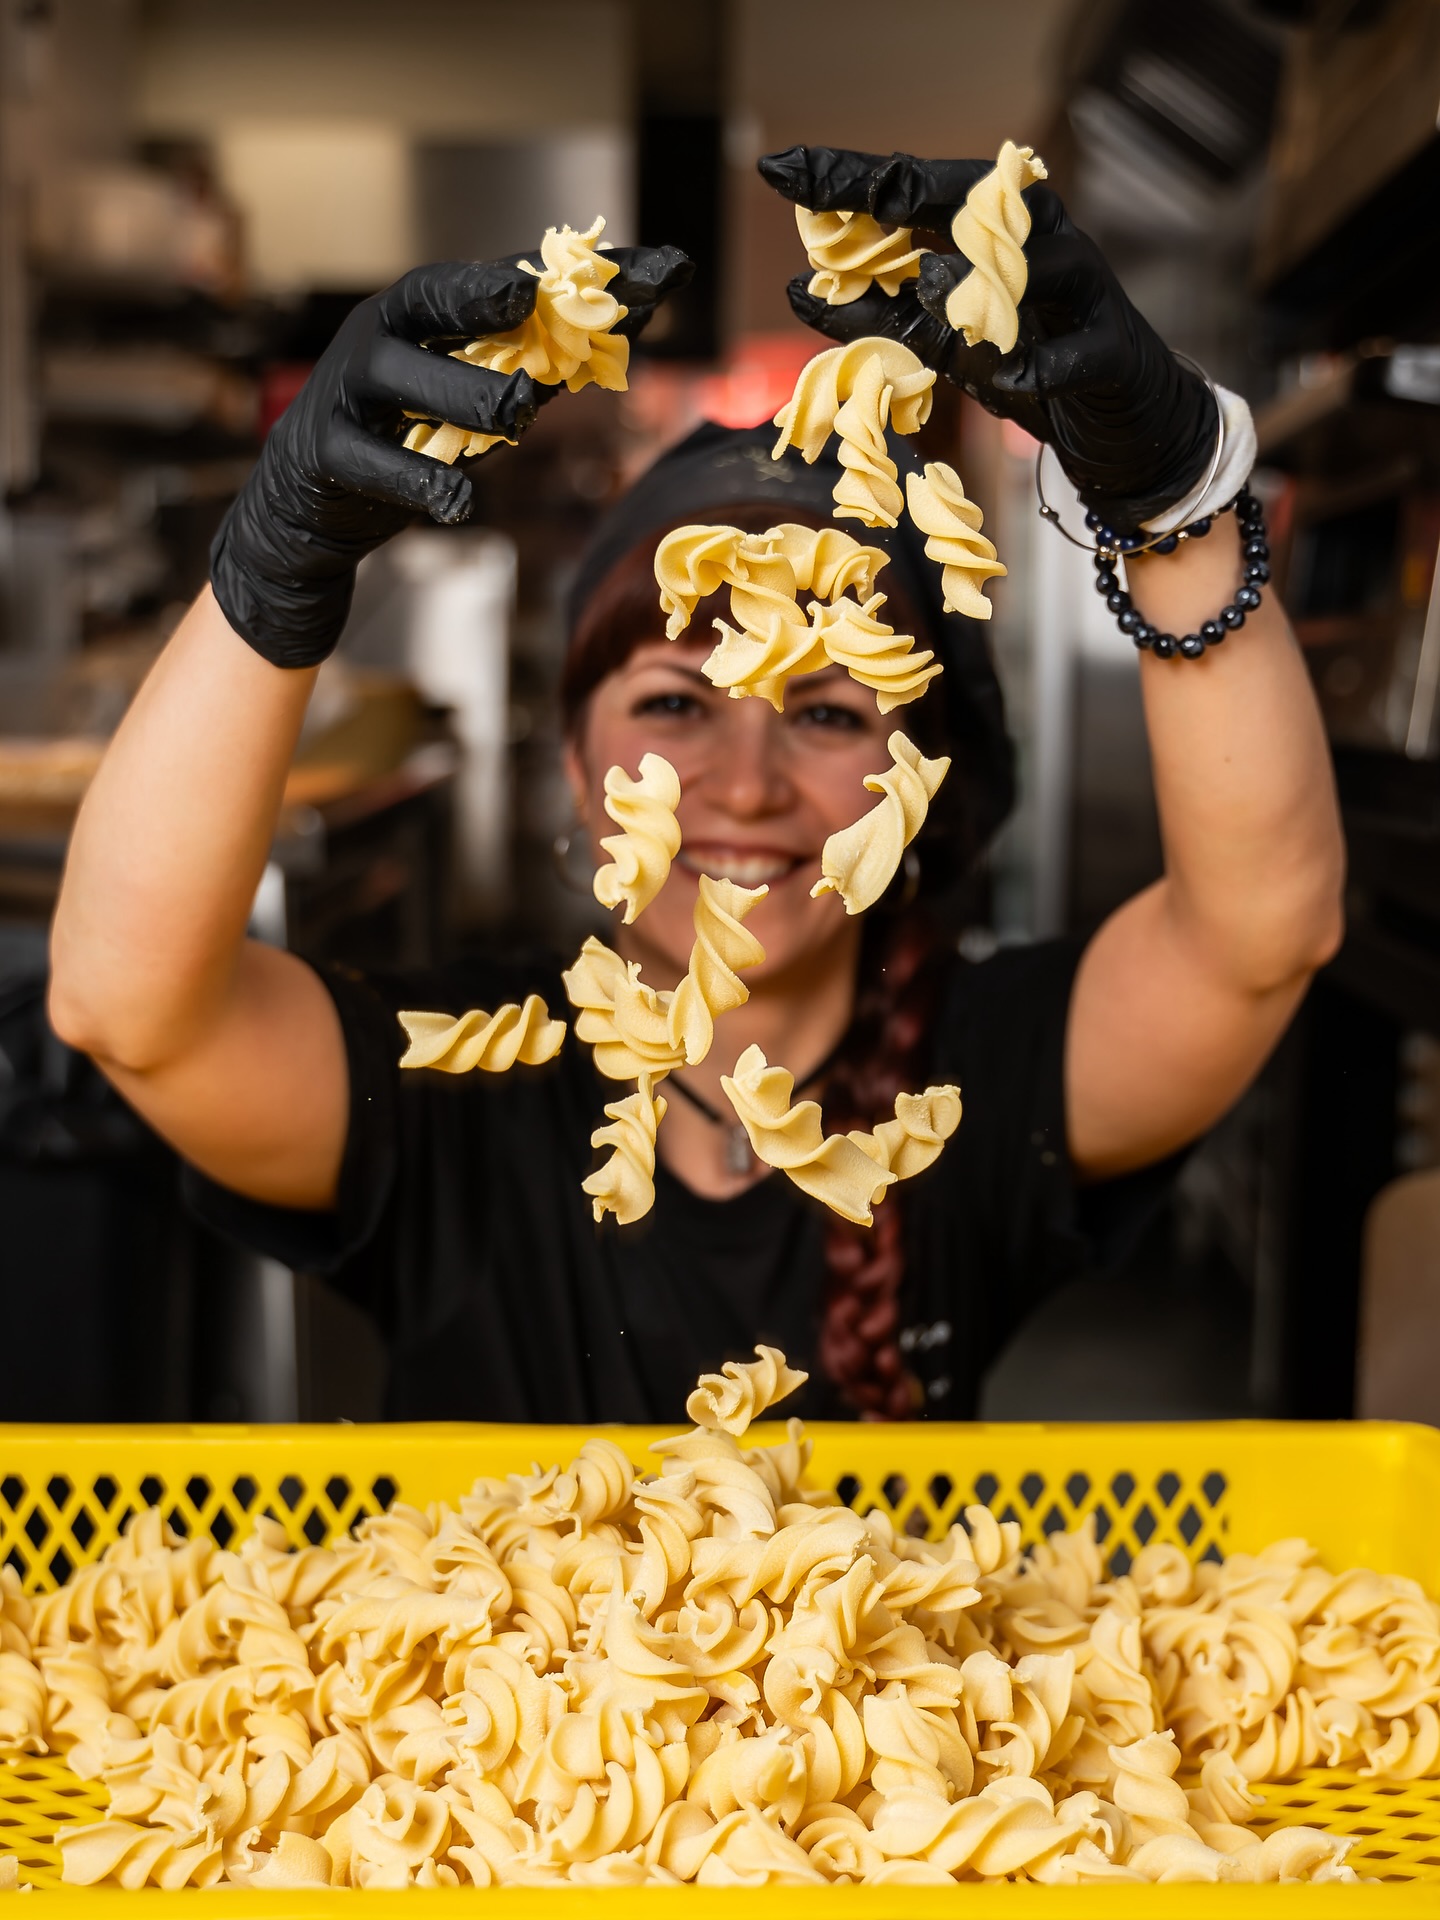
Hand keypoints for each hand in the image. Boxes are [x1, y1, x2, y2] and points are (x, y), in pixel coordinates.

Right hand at [211, 247, 692, 666]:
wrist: (311, 505)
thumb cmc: (406, 439)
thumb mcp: (471, 400)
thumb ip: (531, 370)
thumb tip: (624, 330)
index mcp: (420, 314)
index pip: (487, 280)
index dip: (536, 273)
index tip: (578, 269)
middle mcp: (378, 334)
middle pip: (428, 301)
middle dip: (477, 296)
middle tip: (531, 304)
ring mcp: (345, 389)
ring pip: (401, 375)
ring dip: (462, 393)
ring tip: (516, 414)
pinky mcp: (324, 451)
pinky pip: (373, 460)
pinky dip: (418, 481)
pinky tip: (459, 503)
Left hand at [759, 146, 1215, 530]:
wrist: (1119, 420)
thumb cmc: (1026, 363)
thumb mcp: (940, 341)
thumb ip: (879, 314)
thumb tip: (799, 288)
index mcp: (993, 227)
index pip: (912, 187)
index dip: (846, 177)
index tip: (778, 169)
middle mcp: (1038, 238)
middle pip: (967, 197)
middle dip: (896, 192)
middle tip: (836, 199)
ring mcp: (1082, 287)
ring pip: (1026, 267)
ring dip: (976, 290)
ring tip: (935, 304)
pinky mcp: (1111, 346)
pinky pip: (1068, 354)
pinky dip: (1034, 369)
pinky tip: (1007, 382)